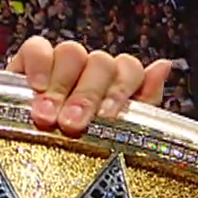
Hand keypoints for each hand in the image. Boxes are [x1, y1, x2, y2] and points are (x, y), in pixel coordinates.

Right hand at [6, 36, 170, 135]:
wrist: (36, 150)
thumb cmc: (81, 144)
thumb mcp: (118, 134)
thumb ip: (144, 102)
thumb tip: (164, 66)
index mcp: (118, 84)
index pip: (130, 69)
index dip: (120, 90)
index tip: (107, 117)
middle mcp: (93, 68)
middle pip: (100, 63)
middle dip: (86, 96)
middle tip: (71, 125)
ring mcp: (64, 62)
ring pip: (72, 52)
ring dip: (60, 87)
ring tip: (46, 117)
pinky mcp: (33, 59)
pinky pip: (37, 47)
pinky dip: (38, 64)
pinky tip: (35, 87)